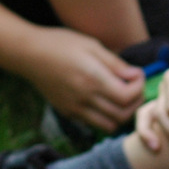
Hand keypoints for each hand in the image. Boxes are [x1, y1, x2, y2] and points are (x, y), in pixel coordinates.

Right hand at [20, 26, 143, 131]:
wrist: (29, 54)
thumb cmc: (61, 43)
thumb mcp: (92, 45)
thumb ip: (115, 64)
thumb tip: (135, 75)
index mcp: (93, 79)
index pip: (127, 97)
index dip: (139, 87)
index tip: (137, 74)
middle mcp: (84, 98)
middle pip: (122, 115)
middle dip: (135, 102)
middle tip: (135, 87)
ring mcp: (74, 108)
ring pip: (109, 125)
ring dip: (122, 114)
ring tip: (121, 96)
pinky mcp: (67, 112)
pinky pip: (93, 123)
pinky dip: (105, 116)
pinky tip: (103, 99)